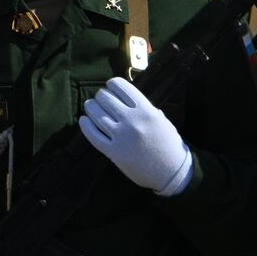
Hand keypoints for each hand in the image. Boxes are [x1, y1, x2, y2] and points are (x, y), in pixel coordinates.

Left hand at [80, 77, 192, 196]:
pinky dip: (86, 126)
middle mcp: (133, 121)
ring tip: (90, 106)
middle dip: (101, 95)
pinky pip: (93, 135)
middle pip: (106, 99)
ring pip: (97, 114)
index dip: (113, 84)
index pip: (122, 87)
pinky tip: (84, 120)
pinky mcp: (114, 152)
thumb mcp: (162, 121)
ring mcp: (122, 137)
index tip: (110, 86)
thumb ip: (146, 109)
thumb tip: (127, 100)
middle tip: (101, 98)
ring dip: (91, 107)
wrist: (172, 171)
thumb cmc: (169, 144)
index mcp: (147, 111)